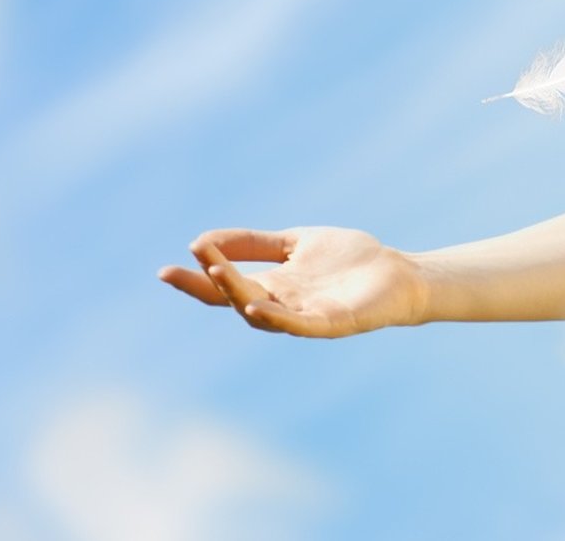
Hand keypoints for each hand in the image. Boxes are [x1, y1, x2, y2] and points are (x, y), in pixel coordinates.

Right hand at [158, 226, 427, 337]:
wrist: (399, 274)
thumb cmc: (349, 261)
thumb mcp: (295, 243)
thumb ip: (253, 242)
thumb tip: (202, 239)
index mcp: (271, 286)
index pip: (224, 286)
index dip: (196, 280)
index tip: (165, 269)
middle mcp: (282, 305)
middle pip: (235, 300)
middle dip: (211, 283)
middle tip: (189, 265)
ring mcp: (305, 317)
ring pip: (262, 313)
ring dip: (238, 295)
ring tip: (218, 273)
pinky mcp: (332, 324)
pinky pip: (298, 325)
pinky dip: (276, 318)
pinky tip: (255, 306)